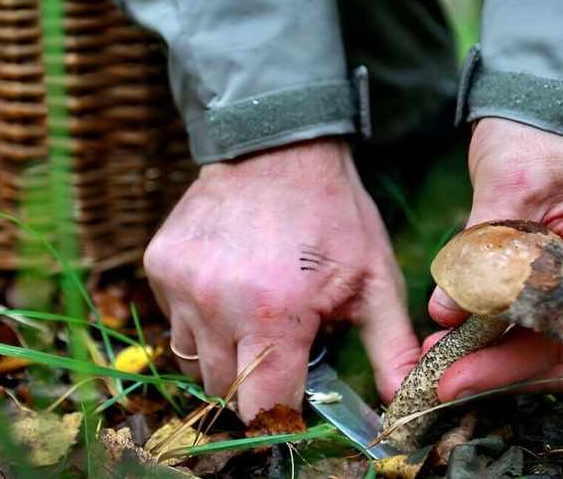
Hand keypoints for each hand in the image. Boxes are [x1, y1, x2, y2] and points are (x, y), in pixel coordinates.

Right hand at [144, 138, 418, 420]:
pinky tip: (228, 286)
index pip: (263, 408)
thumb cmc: (333, 214)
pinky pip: (175, 323)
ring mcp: (180, 285)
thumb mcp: (375, 278)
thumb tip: (403, 398)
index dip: (282, 415)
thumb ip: (389, 346)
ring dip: (225, 354)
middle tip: (283, 343)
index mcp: (275, 314)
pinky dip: (201, 321)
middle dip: (256, 382)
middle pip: (226, 390)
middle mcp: (216, 304)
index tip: (296, 398)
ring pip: (194, 361)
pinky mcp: (159, 266)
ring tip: (255, 312)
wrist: (277, 147)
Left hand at [427, 118, 562, 401]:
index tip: (454, 376)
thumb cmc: (541, 132)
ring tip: (437, 357)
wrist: (550, 106)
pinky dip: (493, 335)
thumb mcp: (509, 182)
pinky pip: (531, 323)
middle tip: (438, 379)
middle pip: (562, 351)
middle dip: (498, 371)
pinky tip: (451, 336)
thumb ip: (482, 250)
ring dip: (492, 358)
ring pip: (546, 346)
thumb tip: (446, 314)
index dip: (511, 364)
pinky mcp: (560, 282)